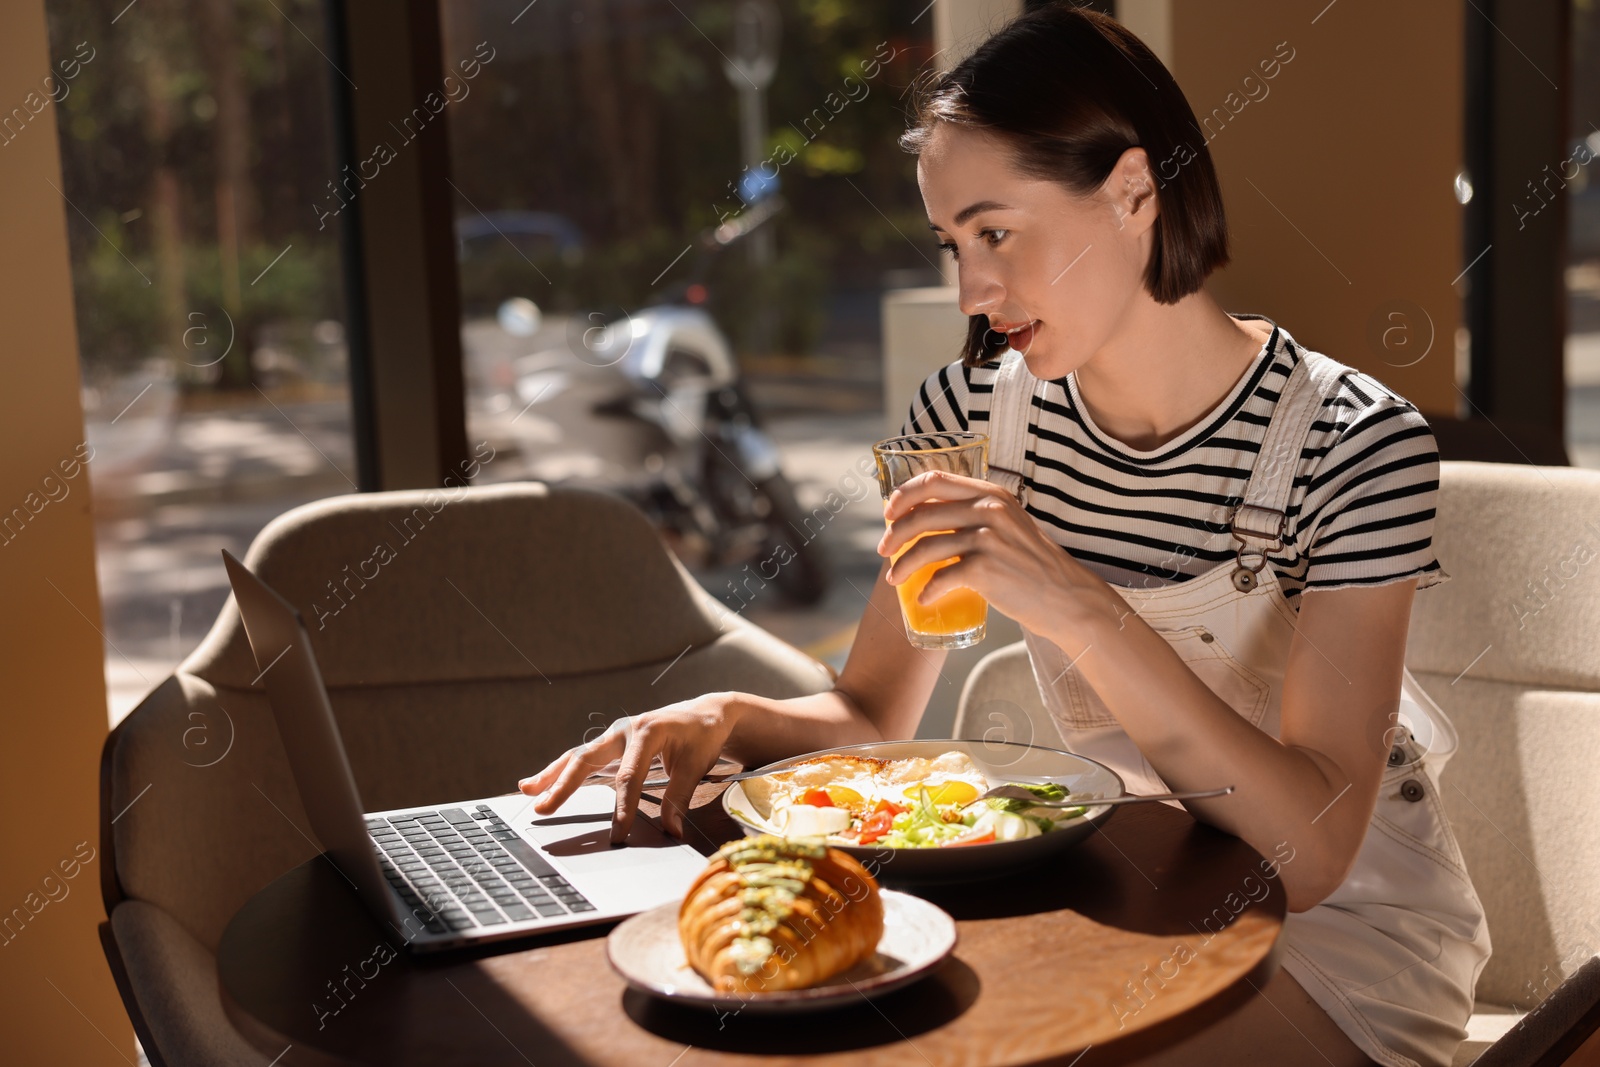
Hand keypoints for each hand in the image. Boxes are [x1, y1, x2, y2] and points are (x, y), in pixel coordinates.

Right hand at [517, 693, 740, 843]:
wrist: (705, 713)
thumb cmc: (701, 736)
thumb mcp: (696, 765)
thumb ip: (680, 797)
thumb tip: (670, 831)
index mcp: (647, 731)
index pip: (629, 776)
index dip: (622, 808)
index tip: (617, 835)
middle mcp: (625, 729)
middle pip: (588, 760)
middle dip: (564, 786)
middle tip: (543, 809)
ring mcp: (615, 734)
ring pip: (578, 756)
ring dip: (552, 775)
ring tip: (526, 792)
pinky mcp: (612, 743)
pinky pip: (582, 757)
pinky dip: (560, 770)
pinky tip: (537, 782)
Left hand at [877, 470, 1118, 641]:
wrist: (1065, 595)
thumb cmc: (1030, 563)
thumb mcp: (1007, 523)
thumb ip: (976, 512)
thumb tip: (925, 516)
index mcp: (991, 492)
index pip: (934, 480)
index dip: (903, 495)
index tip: (888, 513)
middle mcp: (989, 509)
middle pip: (922, 514)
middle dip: (894, 534)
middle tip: (883, 551)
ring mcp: (988, 538)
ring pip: (926, 547)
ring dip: (902, 565)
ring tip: (893, 579)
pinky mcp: (986, 568)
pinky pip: (941, 577)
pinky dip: (927, 590)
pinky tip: (923, 599)